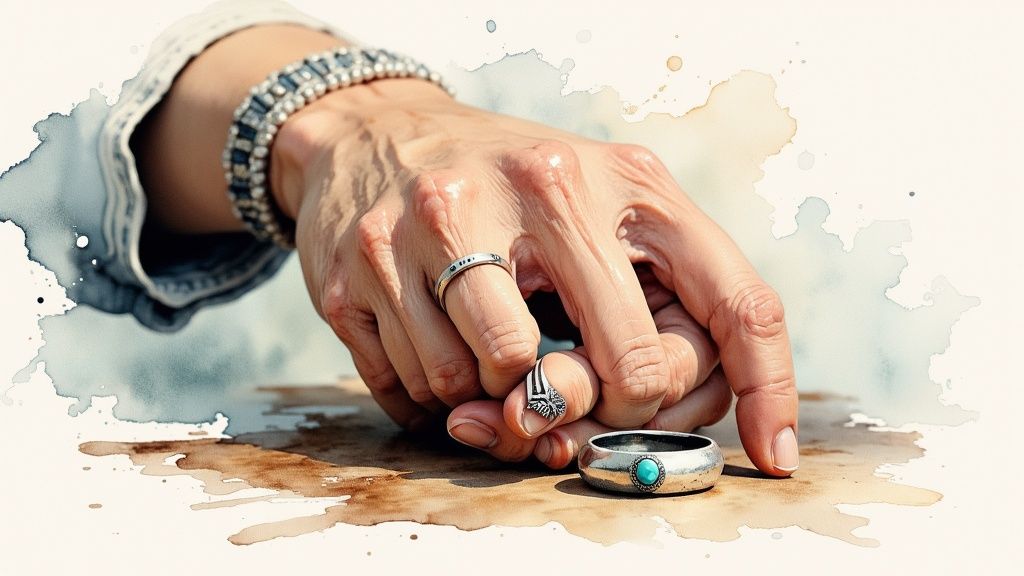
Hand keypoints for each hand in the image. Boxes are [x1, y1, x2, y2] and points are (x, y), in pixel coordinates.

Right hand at [273, 77, 798, 475]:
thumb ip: (643, 299)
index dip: (765, 387)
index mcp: (624, 178)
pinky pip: (422, 386)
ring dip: (502, 397)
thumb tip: (638, 422)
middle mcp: (540, 186)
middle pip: (628, 365)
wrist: (377, 133)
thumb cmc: (509, 190)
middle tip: (578, 388)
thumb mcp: (597, 206)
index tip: (772, 454)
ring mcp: (442, 220)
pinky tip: (435, 342)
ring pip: (504, 383)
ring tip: (489, 352)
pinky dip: (437, 393)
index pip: (732, 298)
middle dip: (612, 404)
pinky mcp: (365, 262)